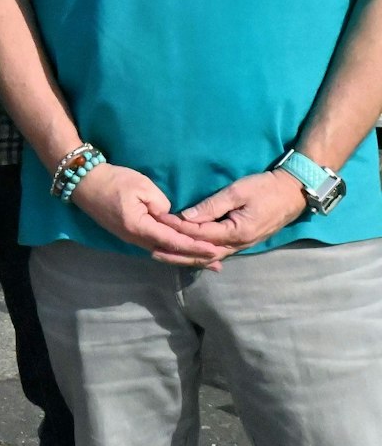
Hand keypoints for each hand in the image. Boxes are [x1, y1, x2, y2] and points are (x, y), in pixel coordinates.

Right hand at [68, 164, 228, 268]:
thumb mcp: (142, 186)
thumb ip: (162, 204)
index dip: (195, 247)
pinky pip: (155, 247)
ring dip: (184, 258)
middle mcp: (135, 238)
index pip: (173, 241)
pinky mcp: (128, 234)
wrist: (84, 182)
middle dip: (194, 259)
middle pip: (169, 253)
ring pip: (162, 253)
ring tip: (204, 263)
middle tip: (217, 264)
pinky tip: (181, 253)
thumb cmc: (114, 180)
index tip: (214, 251)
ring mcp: (130, 238)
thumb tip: (171, 216)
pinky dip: (172, 252)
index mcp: (139, 227)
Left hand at [165, 171, 307, 258]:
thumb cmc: (266, 188)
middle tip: (152, 248)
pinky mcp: (241, 242)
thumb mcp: (238, 192)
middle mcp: (238, 244)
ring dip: (186, 256)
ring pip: (209, 255)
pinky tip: (186, 255)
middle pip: (202, 252)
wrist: (293, 193)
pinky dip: (199, 254)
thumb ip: (212, 206)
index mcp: (237, 232)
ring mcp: (241, 245)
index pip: (200, 233)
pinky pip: (217, 252)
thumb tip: (186, 216)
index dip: (178, 229)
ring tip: (164, 254)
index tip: (159, 222)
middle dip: (177, 251)